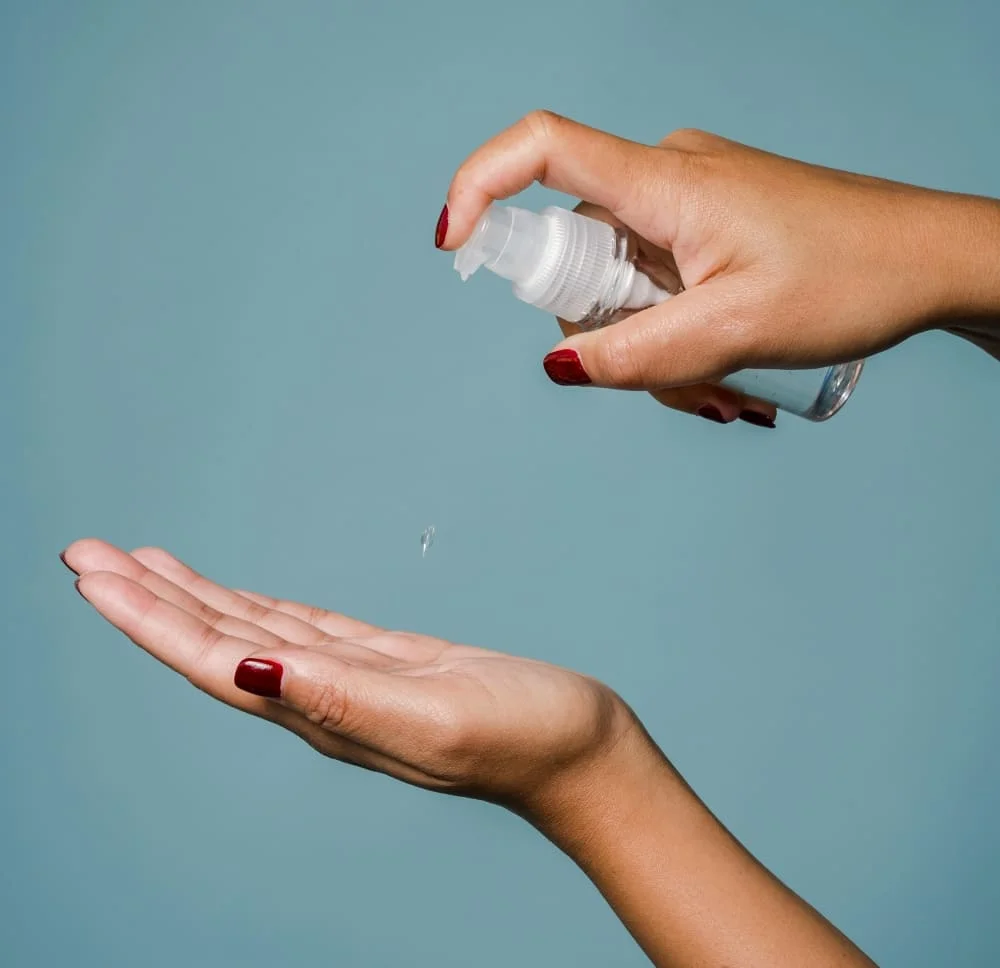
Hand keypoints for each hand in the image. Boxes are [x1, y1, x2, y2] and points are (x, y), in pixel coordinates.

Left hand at [62, 539, 631, 812]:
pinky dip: (258, 606)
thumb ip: (341, 697)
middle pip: (216, 641)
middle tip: (89, 553)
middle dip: (149, 598)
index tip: (92, 575)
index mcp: (324, 710)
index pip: (214, 660)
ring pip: (252, 629)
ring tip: (144, 564)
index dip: (148, 619)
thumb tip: (252, 668)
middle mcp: (322, 699)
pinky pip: (301, 626)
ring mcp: (351, 681)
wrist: (579, 750)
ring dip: (193, 598)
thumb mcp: (432, 717)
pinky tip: (238, 599)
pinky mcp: (384, 664)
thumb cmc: (523, 736)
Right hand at [439, 112, 999, 422]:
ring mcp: (690, 203)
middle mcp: (667, 179)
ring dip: (649, 344)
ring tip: (720, 383)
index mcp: (665, 184)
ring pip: (621, 281)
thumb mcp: (734, 333)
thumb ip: (635, 357)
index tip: (452, 243)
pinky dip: (672, 329)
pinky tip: (723, 364)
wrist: (932, 258)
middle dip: (604, 331)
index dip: (480, 186)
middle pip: (579, 252)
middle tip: (677, 380)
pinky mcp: (710, 223)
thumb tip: (558, 366)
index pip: (542, 149)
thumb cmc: (852, 277)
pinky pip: (656, 280)